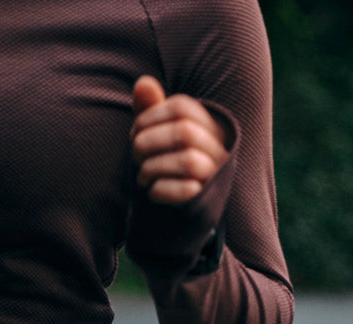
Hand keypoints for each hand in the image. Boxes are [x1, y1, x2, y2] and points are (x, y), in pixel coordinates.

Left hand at [130, 75, 231, 204]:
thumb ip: (150, 109)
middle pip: (184, 132)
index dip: (151, 115)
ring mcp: (215, 173)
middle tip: (134, 156)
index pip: (182, 106)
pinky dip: (161, 190)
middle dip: (148, 142)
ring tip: (142, 176)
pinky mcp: (206, 198)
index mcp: (208, 124)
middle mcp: (218, 146)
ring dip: (152, 167)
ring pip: (187, 161)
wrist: (180, 211)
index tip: (134, 132)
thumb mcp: (158, 134)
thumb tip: (142, 82)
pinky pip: (186, 191)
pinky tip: (151, 191)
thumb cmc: (167, 164)